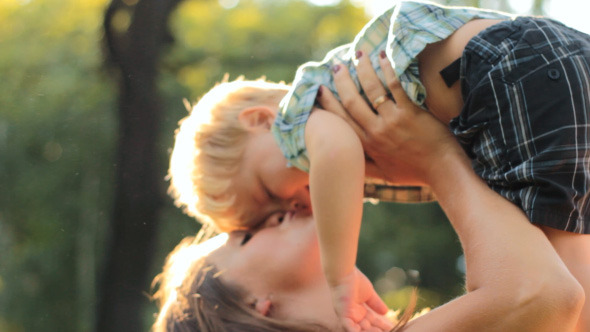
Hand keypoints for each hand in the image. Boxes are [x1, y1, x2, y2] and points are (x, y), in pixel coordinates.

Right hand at [317, 52, 466, 186]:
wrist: (443, 171)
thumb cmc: (414, 173)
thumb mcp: (385, 175)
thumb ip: (366, 167)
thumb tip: (350, 163)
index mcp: (367, 145)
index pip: (342, 120)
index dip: (329, 103)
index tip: (320, 90)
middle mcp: (376, 131)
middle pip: (352, 101)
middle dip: (341, 81)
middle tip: (336, 66)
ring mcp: (392, 121)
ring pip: (372, 89)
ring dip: (363, 69)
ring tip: (358, 54)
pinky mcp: (410, 113)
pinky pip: (395, 86)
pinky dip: (387, 69)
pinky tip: (382, 57)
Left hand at [331, 268, 391, 331]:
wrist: (344, 273)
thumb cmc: (354, 281)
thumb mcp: (369, 294)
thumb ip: (376, 303)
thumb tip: (386, 312)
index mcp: (359, 310)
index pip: (372, 320)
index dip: (382, 324)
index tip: (393, 326)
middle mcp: (354, 315)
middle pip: (367, 327)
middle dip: (378, 329)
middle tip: (390, 330)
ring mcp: (348, 316)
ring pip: (360, 330)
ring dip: (370, 331)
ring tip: (381, 331)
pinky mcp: (344, 316)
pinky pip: (350, 328)